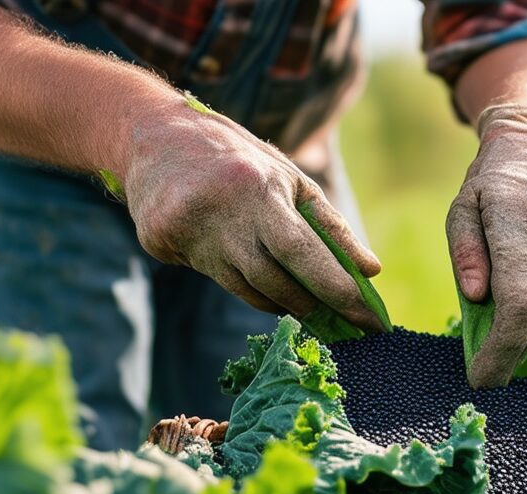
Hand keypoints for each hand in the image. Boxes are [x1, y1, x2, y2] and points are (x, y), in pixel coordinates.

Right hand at [122, 101, 383, 329]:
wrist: (156, 136)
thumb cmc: (240, 161)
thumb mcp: (290, 179)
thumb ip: (331, 226)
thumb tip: (370, 271)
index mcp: (256, 187)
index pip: (301, 251)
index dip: (335, 288)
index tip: (369, 319)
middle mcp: (218, 211)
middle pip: (273, 280)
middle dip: (314, 305)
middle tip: (346, 323)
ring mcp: (184, 229)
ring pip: (247, 289)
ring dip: (284, 302)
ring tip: (308, 304)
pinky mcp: (160, 242)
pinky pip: (219, 280)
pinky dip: (249, 287)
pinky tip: (262, 281)